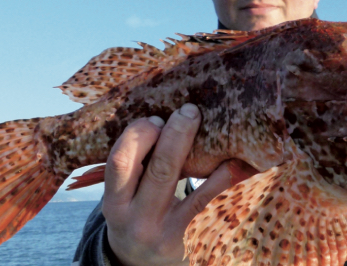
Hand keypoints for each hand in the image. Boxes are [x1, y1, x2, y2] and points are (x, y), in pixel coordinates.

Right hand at [102, 104, 231, 265]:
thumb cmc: (137, 216)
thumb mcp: (126, 198)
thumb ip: (135, 167)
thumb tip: (162, 117)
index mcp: (113, 201)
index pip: (119, 161)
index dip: (138, 135)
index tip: (156, 118)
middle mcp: (133, 216)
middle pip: (153, 168)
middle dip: (172, 134)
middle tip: (189, 111)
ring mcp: (160, 228)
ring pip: (177, 182)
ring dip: (193, 149)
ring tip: (209, 129)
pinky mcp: (186, 236)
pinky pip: (203, 201)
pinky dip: (220, 178)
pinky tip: (232, 162)